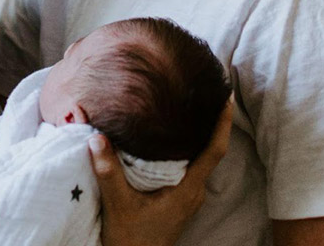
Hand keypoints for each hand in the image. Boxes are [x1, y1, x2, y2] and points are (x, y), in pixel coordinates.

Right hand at [89, 98, 232, 245]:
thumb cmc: (131, 239)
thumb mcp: (118, 204)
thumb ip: (109, 171)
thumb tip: (97, 136)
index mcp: (188, 190)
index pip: (214, 151)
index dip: (222, 124)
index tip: (226, 98)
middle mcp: (194, 191)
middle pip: (211, 150)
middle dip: (213, 121)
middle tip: (208, 92)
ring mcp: (188, 195)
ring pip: (200, 158)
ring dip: (198, 133)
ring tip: (192, 106)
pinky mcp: (178, 198)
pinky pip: (189, 165)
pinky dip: (185, 146)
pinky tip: (172, 135)